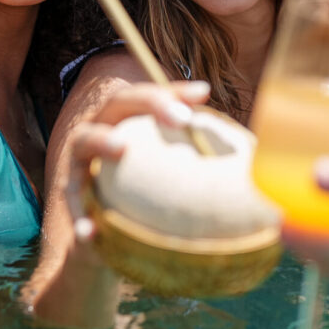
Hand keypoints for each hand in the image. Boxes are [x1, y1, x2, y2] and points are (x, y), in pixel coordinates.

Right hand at [65, 80, 209, 242]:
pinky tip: (93, 232)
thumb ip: (199, 165)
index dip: (175, 91)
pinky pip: (74, 202)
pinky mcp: (71, 194)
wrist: (105, 237)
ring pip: (84, 139)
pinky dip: (83, 216)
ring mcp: (80, 159)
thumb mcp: (171, 179)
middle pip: (119, 102)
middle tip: (180, 119)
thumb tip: (258, 169)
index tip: (204, 93)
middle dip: (149, 102)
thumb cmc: (148, 196)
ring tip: (121, 148)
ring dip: (102, 140)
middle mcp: (102, 129)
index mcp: (129, 120)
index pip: (152, 95)